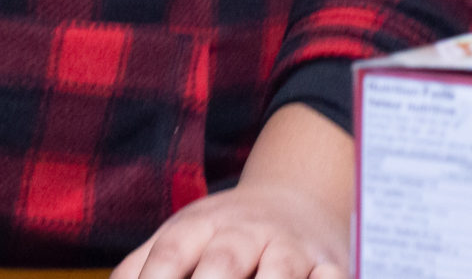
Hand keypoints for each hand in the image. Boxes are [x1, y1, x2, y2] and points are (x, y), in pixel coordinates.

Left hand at [112, 104, 349, 278]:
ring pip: (281, 273)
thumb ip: (139, 266)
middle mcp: (246, 233)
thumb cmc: (222, 233)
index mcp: (201, 226)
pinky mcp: (332, 266)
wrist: (295, 201)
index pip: (173, 251)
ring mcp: (291, 249)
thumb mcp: (180, 237)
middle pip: (224, 261)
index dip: (157, 277)